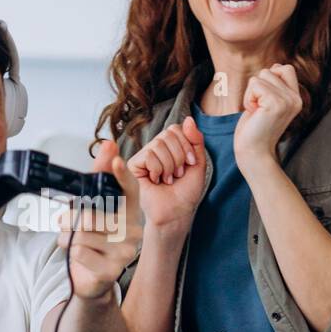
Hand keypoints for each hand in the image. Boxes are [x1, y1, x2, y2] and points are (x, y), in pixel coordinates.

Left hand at [57, 139, 143, 299]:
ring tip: (71, 240)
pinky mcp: (111, 271)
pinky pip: (79, 251)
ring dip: (67, 236)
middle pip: (93, 214)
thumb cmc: (93, 241)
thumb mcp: (93, 208)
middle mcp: (132, 232)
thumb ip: (100, 176)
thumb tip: (109, 145)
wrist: (91, 280)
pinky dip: (70, 252)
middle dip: (71, 217)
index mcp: (130, 213)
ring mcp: (124, 253)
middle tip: (65, 221)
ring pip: (82, 233)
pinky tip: (79, 256)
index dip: (122, 174)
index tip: (115, 160)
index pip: (130, 190)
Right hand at [125, 116, 206, 235]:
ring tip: (167, 179)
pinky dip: (158, 169)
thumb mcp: (197, 163)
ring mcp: (144, 156)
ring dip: (169, 165)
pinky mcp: (134, 165)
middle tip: (177, 174)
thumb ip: (195, 140)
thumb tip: (188, 119)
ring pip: (158, 144)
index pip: (176, 129)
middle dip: (179, 156)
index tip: (190, 163)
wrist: (176, 212)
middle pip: (168, 134)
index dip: (186, 144)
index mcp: (169, 147)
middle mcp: (155, 149)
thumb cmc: (186, 191)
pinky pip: (149, 155)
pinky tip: (156, 180)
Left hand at [234, 63, 302, 168]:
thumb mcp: (268, 102)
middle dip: (258, 86)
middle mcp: (295, 98)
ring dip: (252, 93)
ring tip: (256, 111)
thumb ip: (274, 85)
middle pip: (271, 70)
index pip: (286, 68)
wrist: (253, 152)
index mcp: (296, 98)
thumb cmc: (255, 128)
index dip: (270, 78)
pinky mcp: (276, 103)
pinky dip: (249, 98)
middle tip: (259, 107)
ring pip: (262, 75)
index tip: (264, 100)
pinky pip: (255, 84)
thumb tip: (275, 66)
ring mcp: (287, 100)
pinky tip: (254, 112)